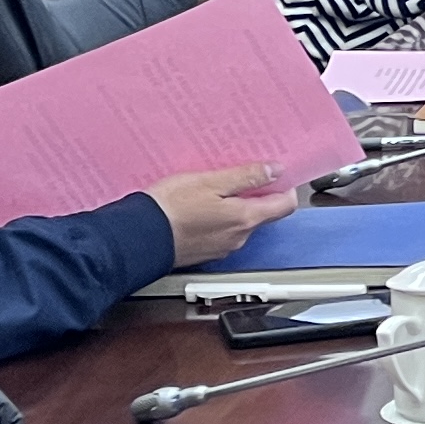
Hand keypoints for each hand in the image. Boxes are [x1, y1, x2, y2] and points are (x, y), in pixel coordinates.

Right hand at [148, 161, 303, 265]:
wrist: (140, 238)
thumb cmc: (171, 208)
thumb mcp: (210, 182)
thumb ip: (246, 177)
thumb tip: (275, 171)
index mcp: (245, 219)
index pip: (284, 206)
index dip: (285, 188)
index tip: (277, 174)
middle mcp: (239, 238)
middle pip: (263, 214)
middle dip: (258, 195)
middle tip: (242, 175)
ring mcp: (222, 248)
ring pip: (241, 224)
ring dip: (235, 206)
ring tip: (217, 188)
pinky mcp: (205, 252)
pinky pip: (221, 232)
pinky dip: (218, 218)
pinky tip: (201, 206)